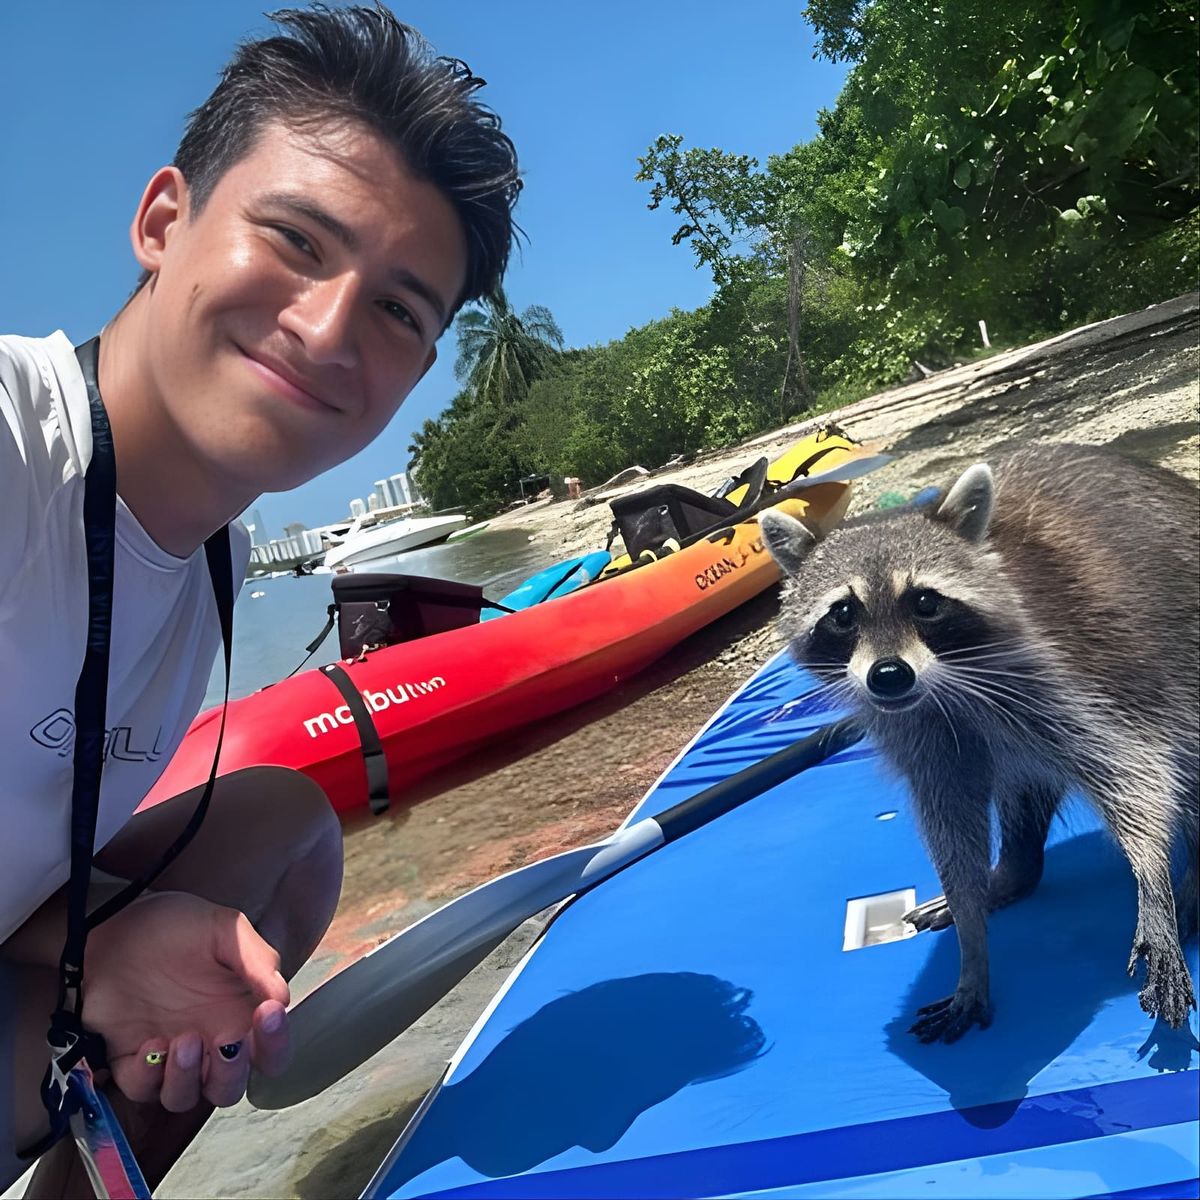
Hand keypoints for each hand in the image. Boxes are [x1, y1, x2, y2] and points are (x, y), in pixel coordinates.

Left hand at [82, 891, 289, 1109]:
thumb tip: (283, 996)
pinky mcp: (130, 1061)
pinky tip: (150, 1043)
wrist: (116, 923)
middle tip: (226, 1040)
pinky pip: (141, 1089)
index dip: (276, 1043)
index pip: (270, 1051)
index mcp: (239, 1015)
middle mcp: (208, 1043)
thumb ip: (257, 959)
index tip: (268, 1012)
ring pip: (185, 1097)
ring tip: (184, 1040)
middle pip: (231, 1088)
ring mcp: (168, 1056)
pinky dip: (148, 1076)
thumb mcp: (225, 929)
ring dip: (188, 1079)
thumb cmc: (176, 926)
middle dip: (232, 1073)